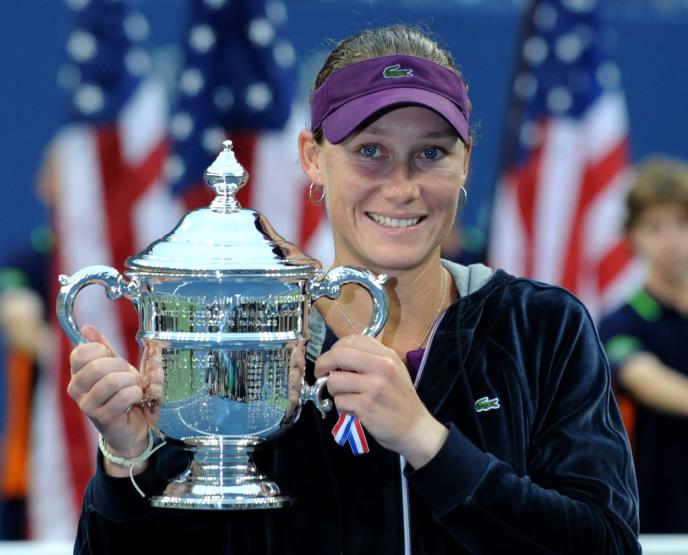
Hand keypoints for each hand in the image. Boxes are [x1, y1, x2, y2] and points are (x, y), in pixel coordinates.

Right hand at [67, 325, 161, 474]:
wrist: (131, 428)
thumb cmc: (122, 394)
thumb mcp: (114, 367)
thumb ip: (102, 347)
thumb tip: (86, 327)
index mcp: (77, 374)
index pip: (81, 352)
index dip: (103, 352)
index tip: (114, 360)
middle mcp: (76, 390)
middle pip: (98, 366)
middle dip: (122, 367)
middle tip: (130, 375)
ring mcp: (87, 406)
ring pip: (112, 381)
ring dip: (132, 381)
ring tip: (135, 386)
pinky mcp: (102, 418)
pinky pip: (123, 396)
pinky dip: (136, 393)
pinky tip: (137, 397)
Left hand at [314, 335, 447, 467]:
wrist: (415, 428)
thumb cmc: (401, 399)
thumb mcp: (393, 370)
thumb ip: (370, 358)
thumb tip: (339, 355)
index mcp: (386, 355)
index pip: (351, 340)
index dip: (334, 348)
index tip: (331, 359)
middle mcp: (381, 366)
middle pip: (337, 355)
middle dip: (322, 364)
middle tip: (320, 373)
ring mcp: (373, 386)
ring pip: (334, 381)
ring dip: (334, 391)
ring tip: (346, 397)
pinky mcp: (366, 406)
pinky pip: (339, 401)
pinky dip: (342, 407)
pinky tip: (354, 410)